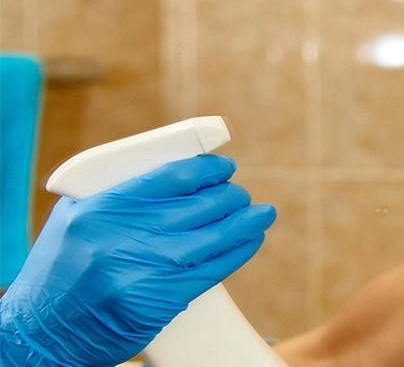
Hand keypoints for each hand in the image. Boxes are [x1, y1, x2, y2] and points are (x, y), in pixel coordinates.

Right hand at [0, 155, 275, 366]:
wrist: (41, 335)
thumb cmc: (58, 274)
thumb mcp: (74, 221)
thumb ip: (116, 195)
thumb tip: (175, 175)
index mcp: (101, 209)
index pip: (170, 177)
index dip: (206, 170)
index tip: (223, 168)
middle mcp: (122, 237)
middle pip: (197, 206)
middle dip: (229, 196)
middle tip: (240, 194)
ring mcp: (142, 270)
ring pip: (211, 237)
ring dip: (244, 222)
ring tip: (262, 213)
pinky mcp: (158, 300)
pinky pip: (210, 270)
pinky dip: (236, 252)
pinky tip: (251, 241)